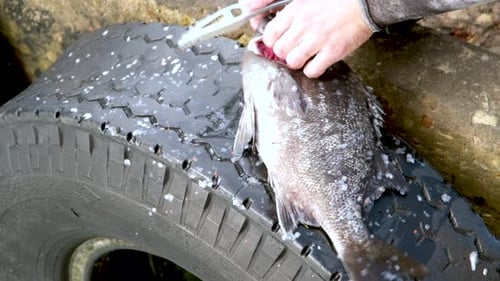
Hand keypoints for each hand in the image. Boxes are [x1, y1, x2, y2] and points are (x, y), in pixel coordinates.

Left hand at [240, 0, 372, 77]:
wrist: (365, 3)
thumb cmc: (337, 0)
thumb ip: (281, 4)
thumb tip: (255, 8)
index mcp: (296, 10)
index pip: (271, 34)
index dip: (272, 41)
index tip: (278, 43)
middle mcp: (304, 25)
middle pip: (279, 50)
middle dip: (284, 52)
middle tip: (293, 50)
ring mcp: (318, 40)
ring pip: (292, 62)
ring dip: (297, 62)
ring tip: (305, 56)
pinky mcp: (332, 52)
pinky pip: (312, 70)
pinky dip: (312, 70)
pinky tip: (317, 62)